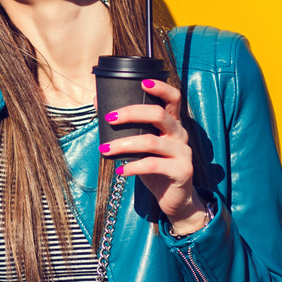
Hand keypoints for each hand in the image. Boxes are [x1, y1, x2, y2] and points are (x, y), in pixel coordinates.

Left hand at [100, 78, 207, 234]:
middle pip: (159, 114)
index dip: (160, 87)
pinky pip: (154, 165)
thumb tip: (98, 102)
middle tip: (109, 118)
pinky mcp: (182, 171)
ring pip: (152, 141)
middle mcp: (181, 133)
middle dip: (131, 113)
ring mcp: (183, 152)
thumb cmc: (155, 167)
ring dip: (124, 144)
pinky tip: (120, 170)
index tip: (142, 82)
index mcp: (172, 123)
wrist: (175, 199)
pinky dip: (133, 166)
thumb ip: (126, 126)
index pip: (173, 97)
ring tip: (105, 149)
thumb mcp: (141, 144)